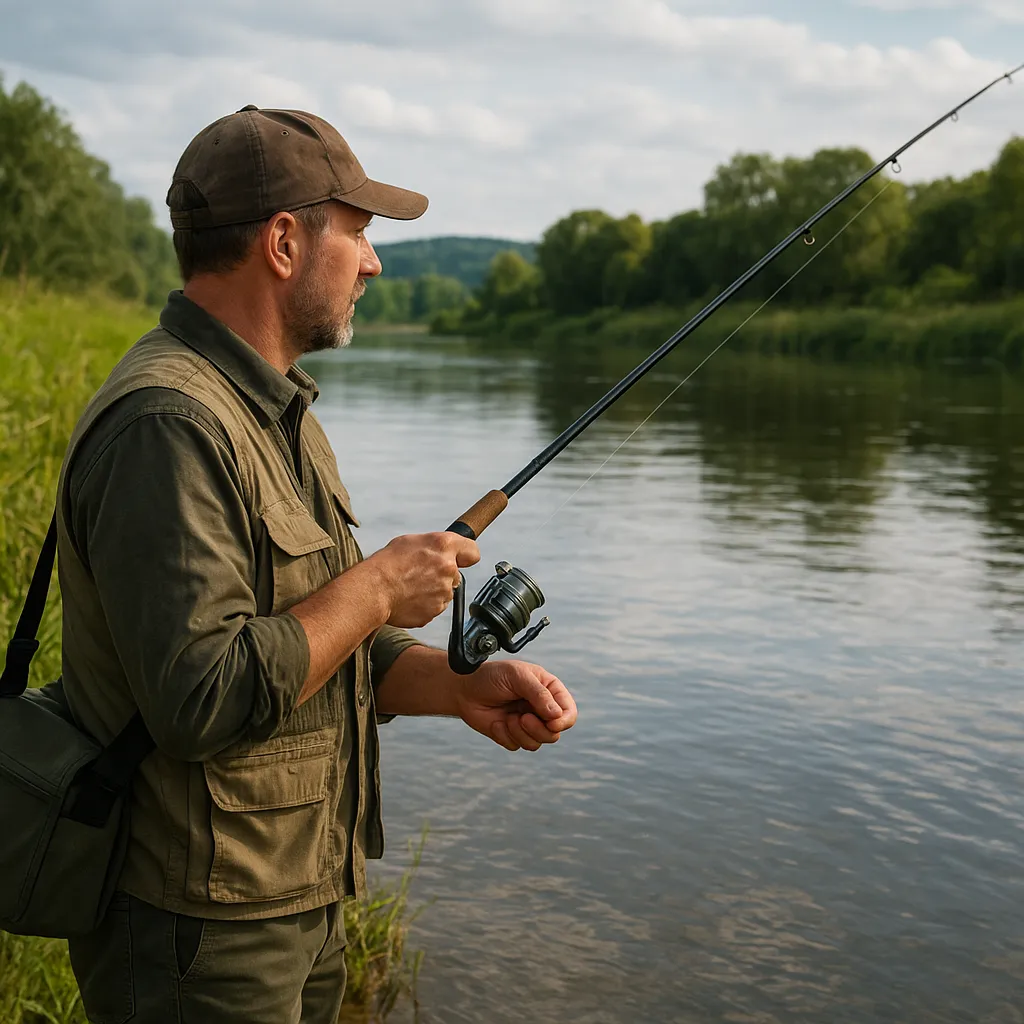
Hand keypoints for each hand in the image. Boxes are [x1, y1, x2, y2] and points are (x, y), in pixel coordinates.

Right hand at [368, 532, 479, 627]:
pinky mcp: (435, 611)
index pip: (472, 551)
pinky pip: (434, 606)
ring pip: (444, 592)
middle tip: (420, 574)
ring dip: (432, 590)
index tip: (461, 559)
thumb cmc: (386, 564)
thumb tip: (441, 551)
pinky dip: (424, 604)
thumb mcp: (411, 541)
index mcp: (444, 546)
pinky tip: (409, 597)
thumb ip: (434, 546)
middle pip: (455, 574)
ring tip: (410, 586)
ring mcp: (444, 592)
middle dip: (442, 575)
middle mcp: (448, 569)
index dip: (465, 556)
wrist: (373, 590)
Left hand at [455, 659, 577, 751]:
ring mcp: (527, 723)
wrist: (464, 689)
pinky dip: (505, 736)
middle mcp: (540, 709)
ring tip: (507, 718)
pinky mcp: (512, 735)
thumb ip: (538, 693)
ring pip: (537, 743)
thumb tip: (556, 715)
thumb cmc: (492, 676)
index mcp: (548, 691)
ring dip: (520, 733)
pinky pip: (517, 746)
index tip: (551, 722)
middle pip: (555, 733)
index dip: (563, 721)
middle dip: (538, 729)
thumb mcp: (517, 676)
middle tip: (522, 718)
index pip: (568, 712)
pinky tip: (496, 722)